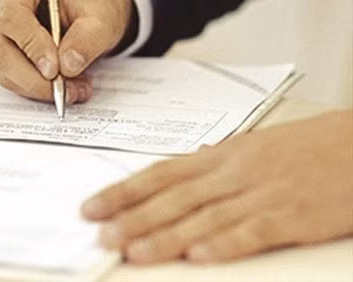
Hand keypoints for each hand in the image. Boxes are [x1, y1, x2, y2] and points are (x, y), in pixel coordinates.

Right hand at [0, 0, 132, 102]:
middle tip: (69, 89)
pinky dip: (34, 88)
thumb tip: (68, 65)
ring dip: (38, 86)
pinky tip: (63, 85)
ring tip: (75, 88)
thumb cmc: (89, 4)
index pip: (9, 12)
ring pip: (1, 68)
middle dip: (34, 77)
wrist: (84, 11)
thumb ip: (89, 37)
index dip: (30, 43)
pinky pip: (7, 77)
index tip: (56, 68)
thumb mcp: (102, 16)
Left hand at [81, 110, 352, 262]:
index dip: (123, 191)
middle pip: (174, 198)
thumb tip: (191, 158)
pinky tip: (199, 257)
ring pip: (204, 217)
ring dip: (166, 236)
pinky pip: (254, 231)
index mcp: (222, 155)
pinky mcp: (294, 215)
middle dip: (133, 218)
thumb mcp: (257, 146)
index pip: (161, 174)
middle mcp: (234, 172)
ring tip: (134, 251)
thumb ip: (219, 158)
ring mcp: (263, 193)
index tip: (92, 207)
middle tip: (101, 235)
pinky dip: (225, 244)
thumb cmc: (310, 146)